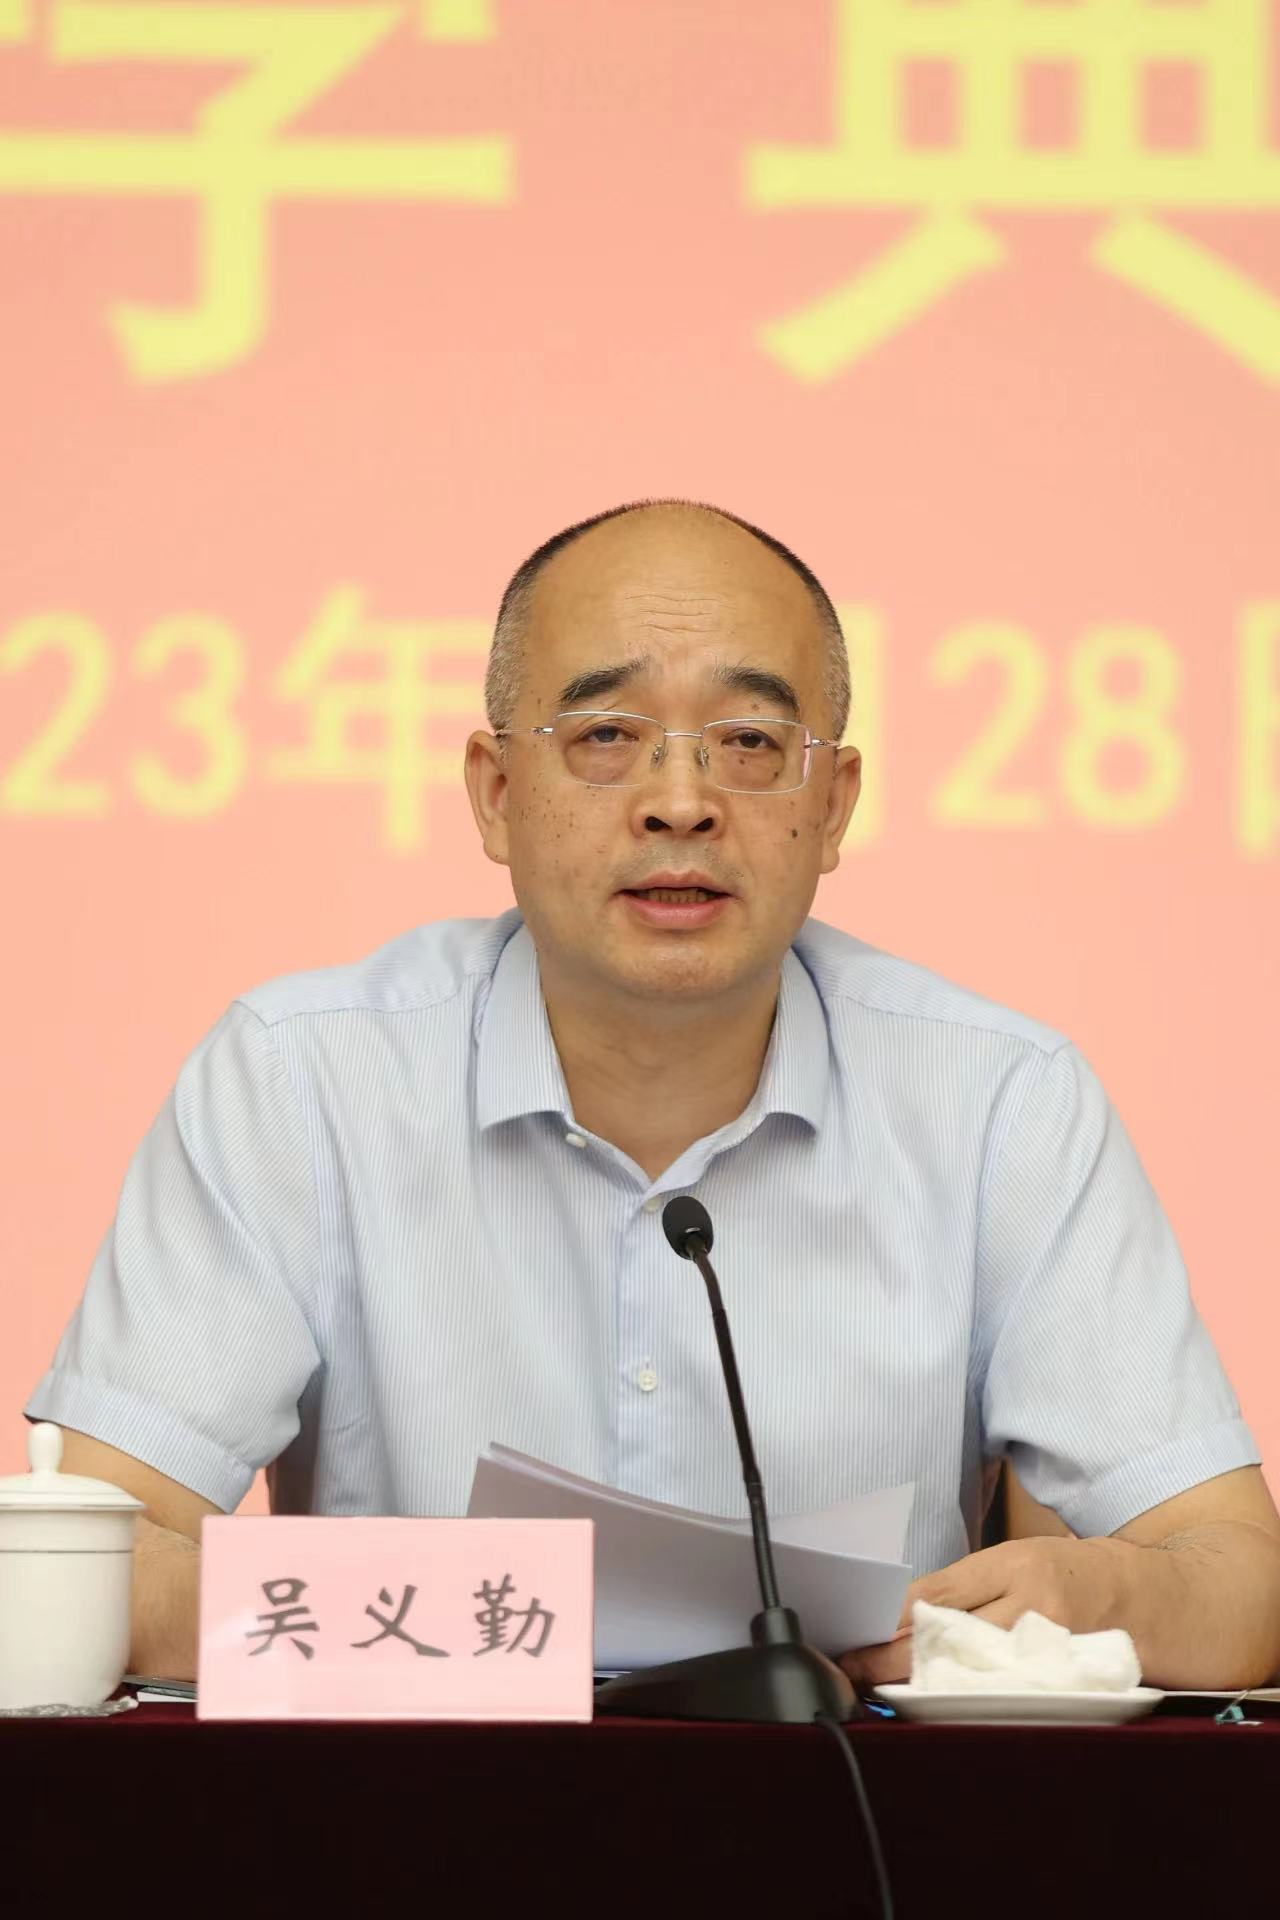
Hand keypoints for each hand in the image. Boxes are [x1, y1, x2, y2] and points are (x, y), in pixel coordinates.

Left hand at [838, 1535, 1123, 1689]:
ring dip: (929, 1685)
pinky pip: (1012, 1697)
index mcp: (1016, 1563)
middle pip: (952, 1637)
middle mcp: (1034, 1603)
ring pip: (978, 1672)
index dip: (892, 1619)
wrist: (1153, 1597)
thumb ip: (971, 1587)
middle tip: (859, 1672)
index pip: (939, 1593)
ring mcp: (1055, 1647)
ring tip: (891, 1692)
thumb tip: (907, 1615)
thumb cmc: (1076, 1574)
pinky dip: (974, 1703)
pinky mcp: (1070, 1683)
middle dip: (898, 1659)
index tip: (859, 1636)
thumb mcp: (1023, 1559)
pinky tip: (946, 1709)